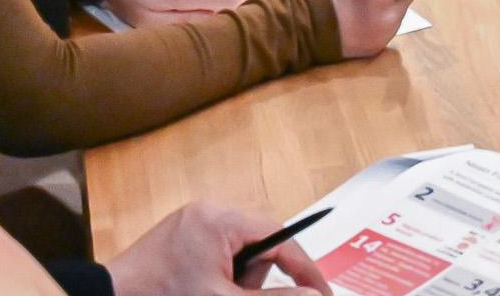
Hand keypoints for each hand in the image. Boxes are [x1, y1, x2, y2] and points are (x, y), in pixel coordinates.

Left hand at [106, 199, 330, 295]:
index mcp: (220, 219)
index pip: (280, 237)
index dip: (305, 268)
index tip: (322, 294)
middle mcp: (207, 212)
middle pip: (259, 246)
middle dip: (254, 281)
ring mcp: (190, 224)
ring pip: (238, 255)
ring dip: (235, 283)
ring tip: (209, 295)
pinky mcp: (177, 240)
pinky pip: (216, 256)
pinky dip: (218, 279)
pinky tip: (199, 292)